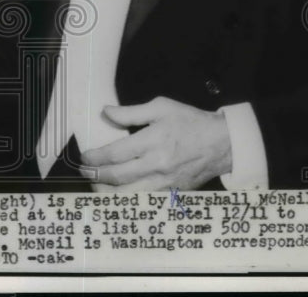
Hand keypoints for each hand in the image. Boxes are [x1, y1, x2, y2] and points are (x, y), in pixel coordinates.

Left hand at [80, 96, 231, 190]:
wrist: (222, 143)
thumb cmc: (190, 122)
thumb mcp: (161, 107)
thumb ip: (131, 112)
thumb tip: (106, 112)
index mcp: (153, 142)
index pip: (115, 154)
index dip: (95, 157)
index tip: (85, 157)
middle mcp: (157, 165)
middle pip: (118, 177)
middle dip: (96, 175)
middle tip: (85, 171)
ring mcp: (165, 182)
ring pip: (129, 194)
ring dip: (108, 191)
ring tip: (96, 184)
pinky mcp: (172, 193)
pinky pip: (144, 200)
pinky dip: (128, 199)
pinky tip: (118, 194)